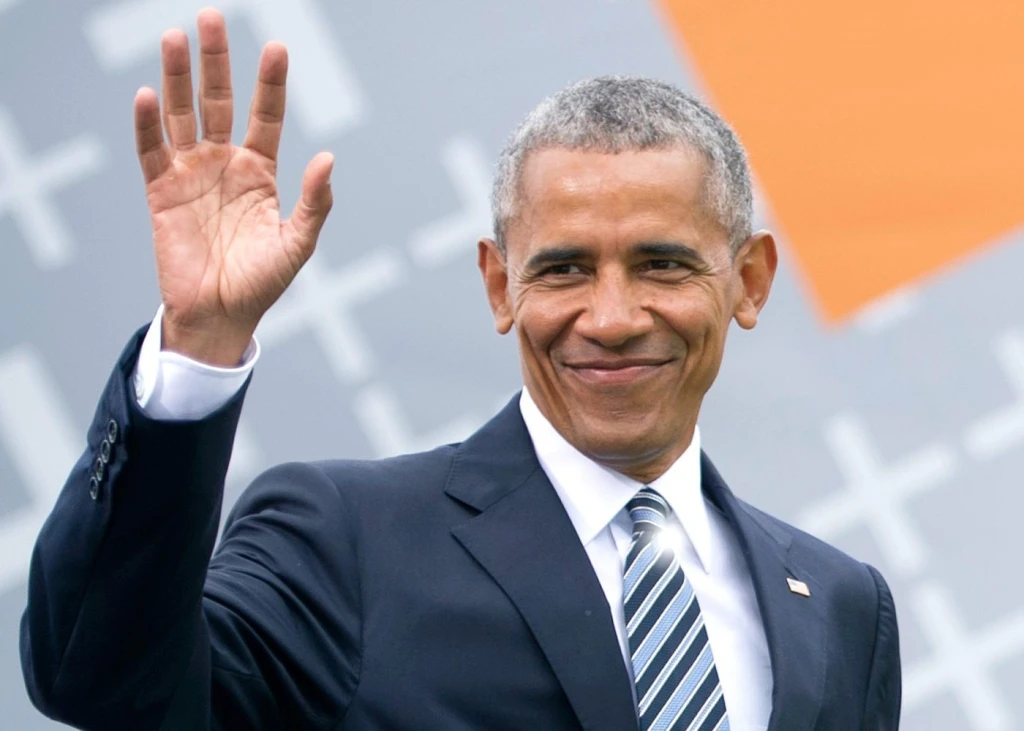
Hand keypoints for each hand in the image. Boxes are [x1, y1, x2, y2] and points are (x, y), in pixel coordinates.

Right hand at [134, 8, 333, 365]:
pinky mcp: (162, 191)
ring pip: (182, 115)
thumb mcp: (297, 243)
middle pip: (219, 101)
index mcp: (260, 172)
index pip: (266, 116)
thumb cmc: (262, 283)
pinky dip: (148, 125)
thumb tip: (328, 159)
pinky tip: (147, 94)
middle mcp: (225, 164)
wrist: (220, 316)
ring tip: (174, 37)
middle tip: (210, 16)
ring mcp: (192, 174)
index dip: (270, 83)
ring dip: (175, 77)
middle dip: (216, 61)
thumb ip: (314, 203)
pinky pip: (152, 151)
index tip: (277, 47)